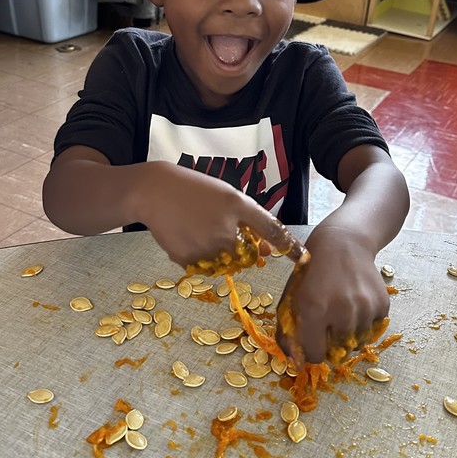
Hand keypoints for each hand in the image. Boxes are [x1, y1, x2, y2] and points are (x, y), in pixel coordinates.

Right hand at [140, 162, 296, 267]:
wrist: (154, 191)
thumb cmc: (195, 190)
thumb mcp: (226, 197)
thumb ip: (250, 221)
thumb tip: (265, 251)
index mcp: (238, 206)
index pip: (271, 229)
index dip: (288, 245)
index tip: (302, 257)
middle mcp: (226, 228)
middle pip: (246, 254)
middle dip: (238, 249)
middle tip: (216, 229)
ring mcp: (206, 246)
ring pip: (224, 264)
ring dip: (218, 255)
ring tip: (198, 230)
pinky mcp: (187, 258)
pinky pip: (202, 267)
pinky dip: (197, 256)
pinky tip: (186, 236)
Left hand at [276, 222, 389, 363]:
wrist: (343, 244)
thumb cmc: (311, 272)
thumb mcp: (291, 298)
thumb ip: (288, 332)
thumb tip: (294, 363)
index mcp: (313, 310)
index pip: (315, 355)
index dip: (313, 351)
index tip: (314, 341)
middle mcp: (341, 311)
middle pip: (338, 352)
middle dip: (332, 342)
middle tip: (328, 321)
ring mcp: (364, 308)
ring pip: (357, 342)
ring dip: (349, 333)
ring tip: (342, 310)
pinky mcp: (381, 305)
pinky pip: (373, 329)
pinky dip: (364, 322)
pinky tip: (356, 303)